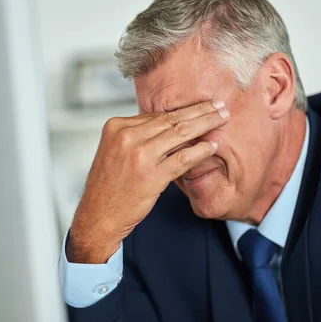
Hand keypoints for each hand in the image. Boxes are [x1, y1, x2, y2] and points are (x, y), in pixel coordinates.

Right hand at [67, 99, 229, 262]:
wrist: (98, 216)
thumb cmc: (108, 186)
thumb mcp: (115, 151)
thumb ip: (137, 136)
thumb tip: (167, 125)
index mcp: (116, 126)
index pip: (156, 114)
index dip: (182, 109)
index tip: (200, 105)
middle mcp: (127, 137)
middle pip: (171, 119)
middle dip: (199, 111)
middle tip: (219, 105)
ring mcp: (139, 155)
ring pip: (180, 133)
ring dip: (205, 124)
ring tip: (222, 119)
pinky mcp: (151, 176)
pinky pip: (182, 158)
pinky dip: (200, 151)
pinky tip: (212, 146)